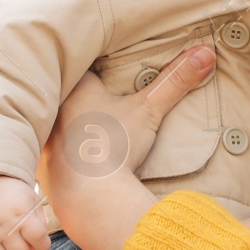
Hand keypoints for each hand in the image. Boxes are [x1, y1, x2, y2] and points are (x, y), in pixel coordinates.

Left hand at [37, 44, 216, 249]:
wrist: (88, 198)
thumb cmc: (113, 146)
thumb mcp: (148, 110)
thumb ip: (175, 81)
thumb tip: (207, 52)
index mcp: (75, 87)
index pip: (77, 61)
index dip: (89, 60)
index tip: (99, 57)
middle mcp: (53, 108)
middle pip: (62, 88)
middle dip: (76, 90)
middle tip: (93, 91)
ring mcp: (45, 138)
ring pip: (52, 119)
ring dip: (64, 120)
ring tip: (79, 121)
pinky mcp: (43, 165)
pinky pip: (48, 149)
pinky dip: (59, 149)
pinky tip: (68, 154)